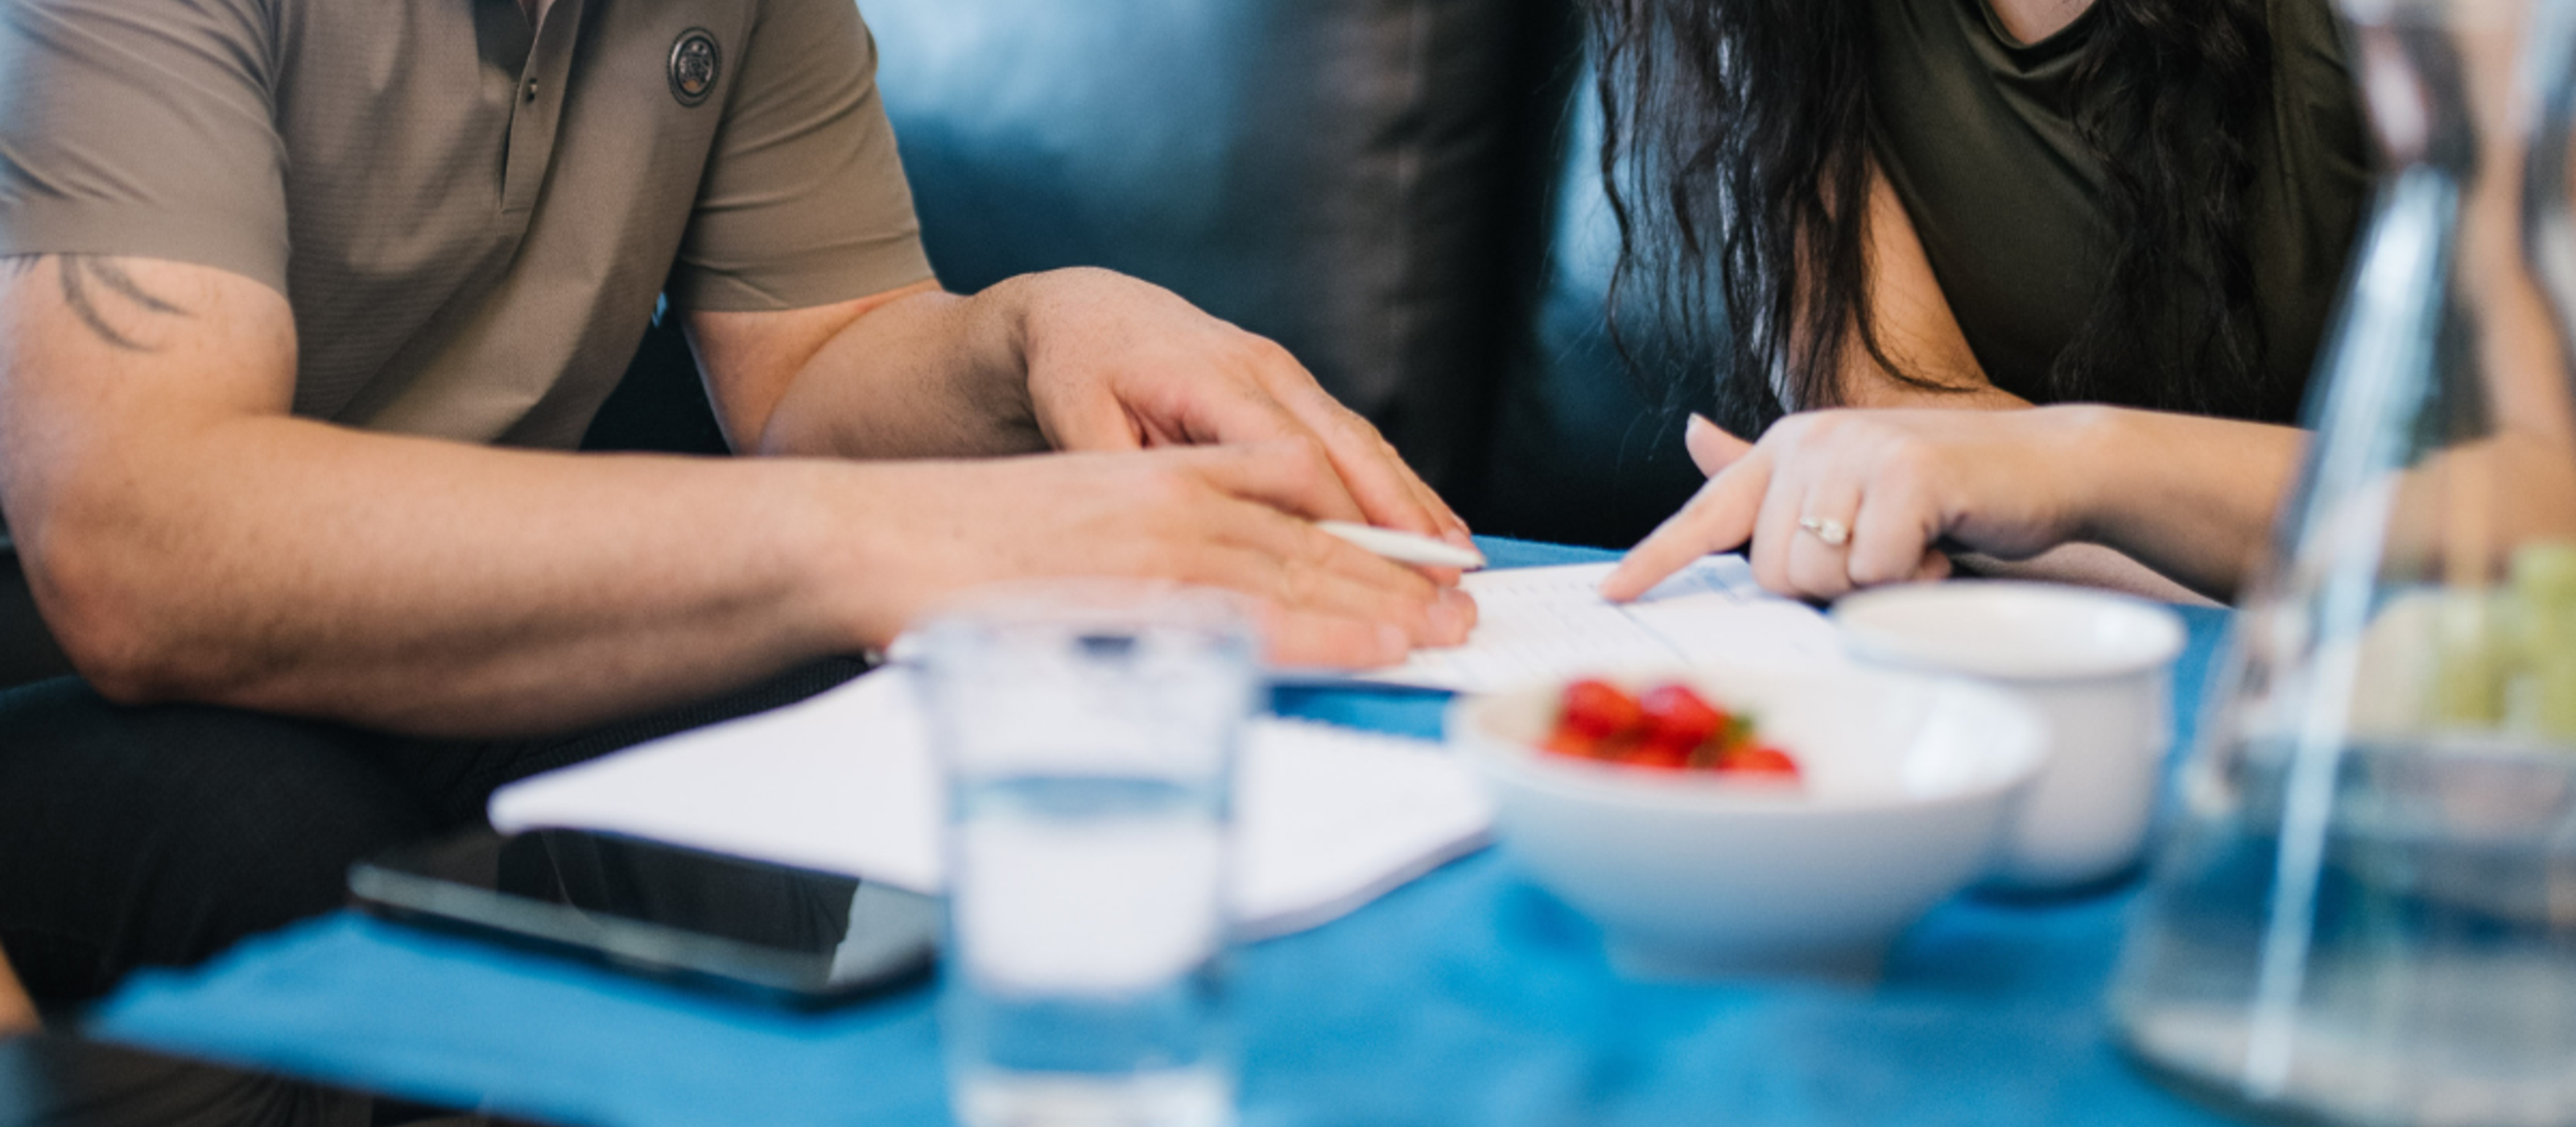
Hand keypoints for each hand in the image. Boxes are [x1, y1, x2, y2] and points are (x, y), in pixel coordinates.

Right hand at [843, 441, 1476, 668]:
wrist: (871, 539)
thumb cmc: (956, 551)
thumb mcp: (1069, 526)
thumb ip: (1134, 556)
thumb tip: (1185, 605)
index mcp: (1154, 477)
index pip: (1284, 498)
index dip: (1359, 531)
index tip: (1417, 559)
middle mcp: (1171, 499)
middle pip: (1310, 536)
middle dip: (1395, 573)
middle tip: (1462, 606)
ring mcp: (1158, 541)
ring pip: (1301, 571)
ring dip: (1384, 604)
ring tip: (1447, 631)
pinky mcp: (1140, 589)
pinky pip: (1256, 615)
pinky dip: (1327, 631)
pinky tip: (1377, 646)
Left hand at [1012, 269, 1473, 554]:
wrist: (1086, 313)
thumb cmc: (1077, 375)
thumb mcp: (1081, 428)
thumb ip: (1130, 482)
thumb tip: (1171, 546)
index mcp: (1210, 379)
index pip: (1291, 457)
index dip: (1342, 517)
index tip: (1378, 571)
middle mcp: (1262, 369)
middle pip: (1348, 447)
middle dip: (1402, 513)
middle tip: (1446, 574)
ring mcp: (1285, 373)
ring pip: (1363, 441)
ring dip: (1414, 501)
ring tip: (1459, 559)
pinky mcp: (1294, 387)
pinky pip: (1355, 438)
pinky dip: (1397, 483)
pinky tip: (1432, 523)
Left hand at [1602, 410, 2093, 601]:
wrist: (2047, 467)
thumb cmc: (1945, 492)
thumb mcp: (1851, 484)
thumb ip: (1775, 479)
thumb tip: (1693, 434)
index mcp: (1787, 446)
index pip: (1706, 511)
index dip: (1656, 558)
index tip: (1611, 596)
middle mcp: (1812, 439)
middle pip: (1770, 570)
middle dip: (1825, 588)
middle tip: (1881, 558)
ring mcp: (1858, 451)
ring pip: (1816, 575)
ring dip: (1869, 586)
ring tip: (1911, 549)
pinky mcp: (1906, 474)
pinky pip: (1873, 570)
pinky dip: (1910, 580)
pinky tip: (1939, 550)